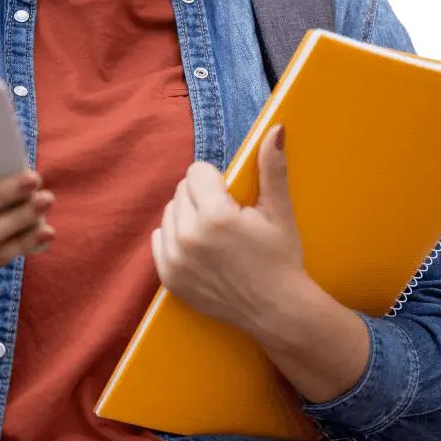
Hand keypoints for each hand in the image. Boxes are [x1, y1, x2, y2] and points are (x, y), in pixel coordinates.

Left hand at [151, 124, 309, 337]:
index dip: (217, 180)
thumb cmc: (281, 258)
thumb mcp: (279, 211)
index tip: (233, 198)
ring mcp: (175, 260)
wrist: (277, 311)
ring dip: (188, 215)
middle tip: (227, 217)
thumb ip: (271, 167)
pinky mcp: (168, 278)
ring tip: (214, 233)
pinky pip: (159, 238)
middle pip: (182, 190)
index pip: (197, 171)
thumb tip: (275, 129)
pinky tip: (199, 248)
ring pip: (170, 212)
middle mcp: (189, 237)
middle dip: (203, 196)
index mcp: (216, 216)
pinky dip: (175, 237)